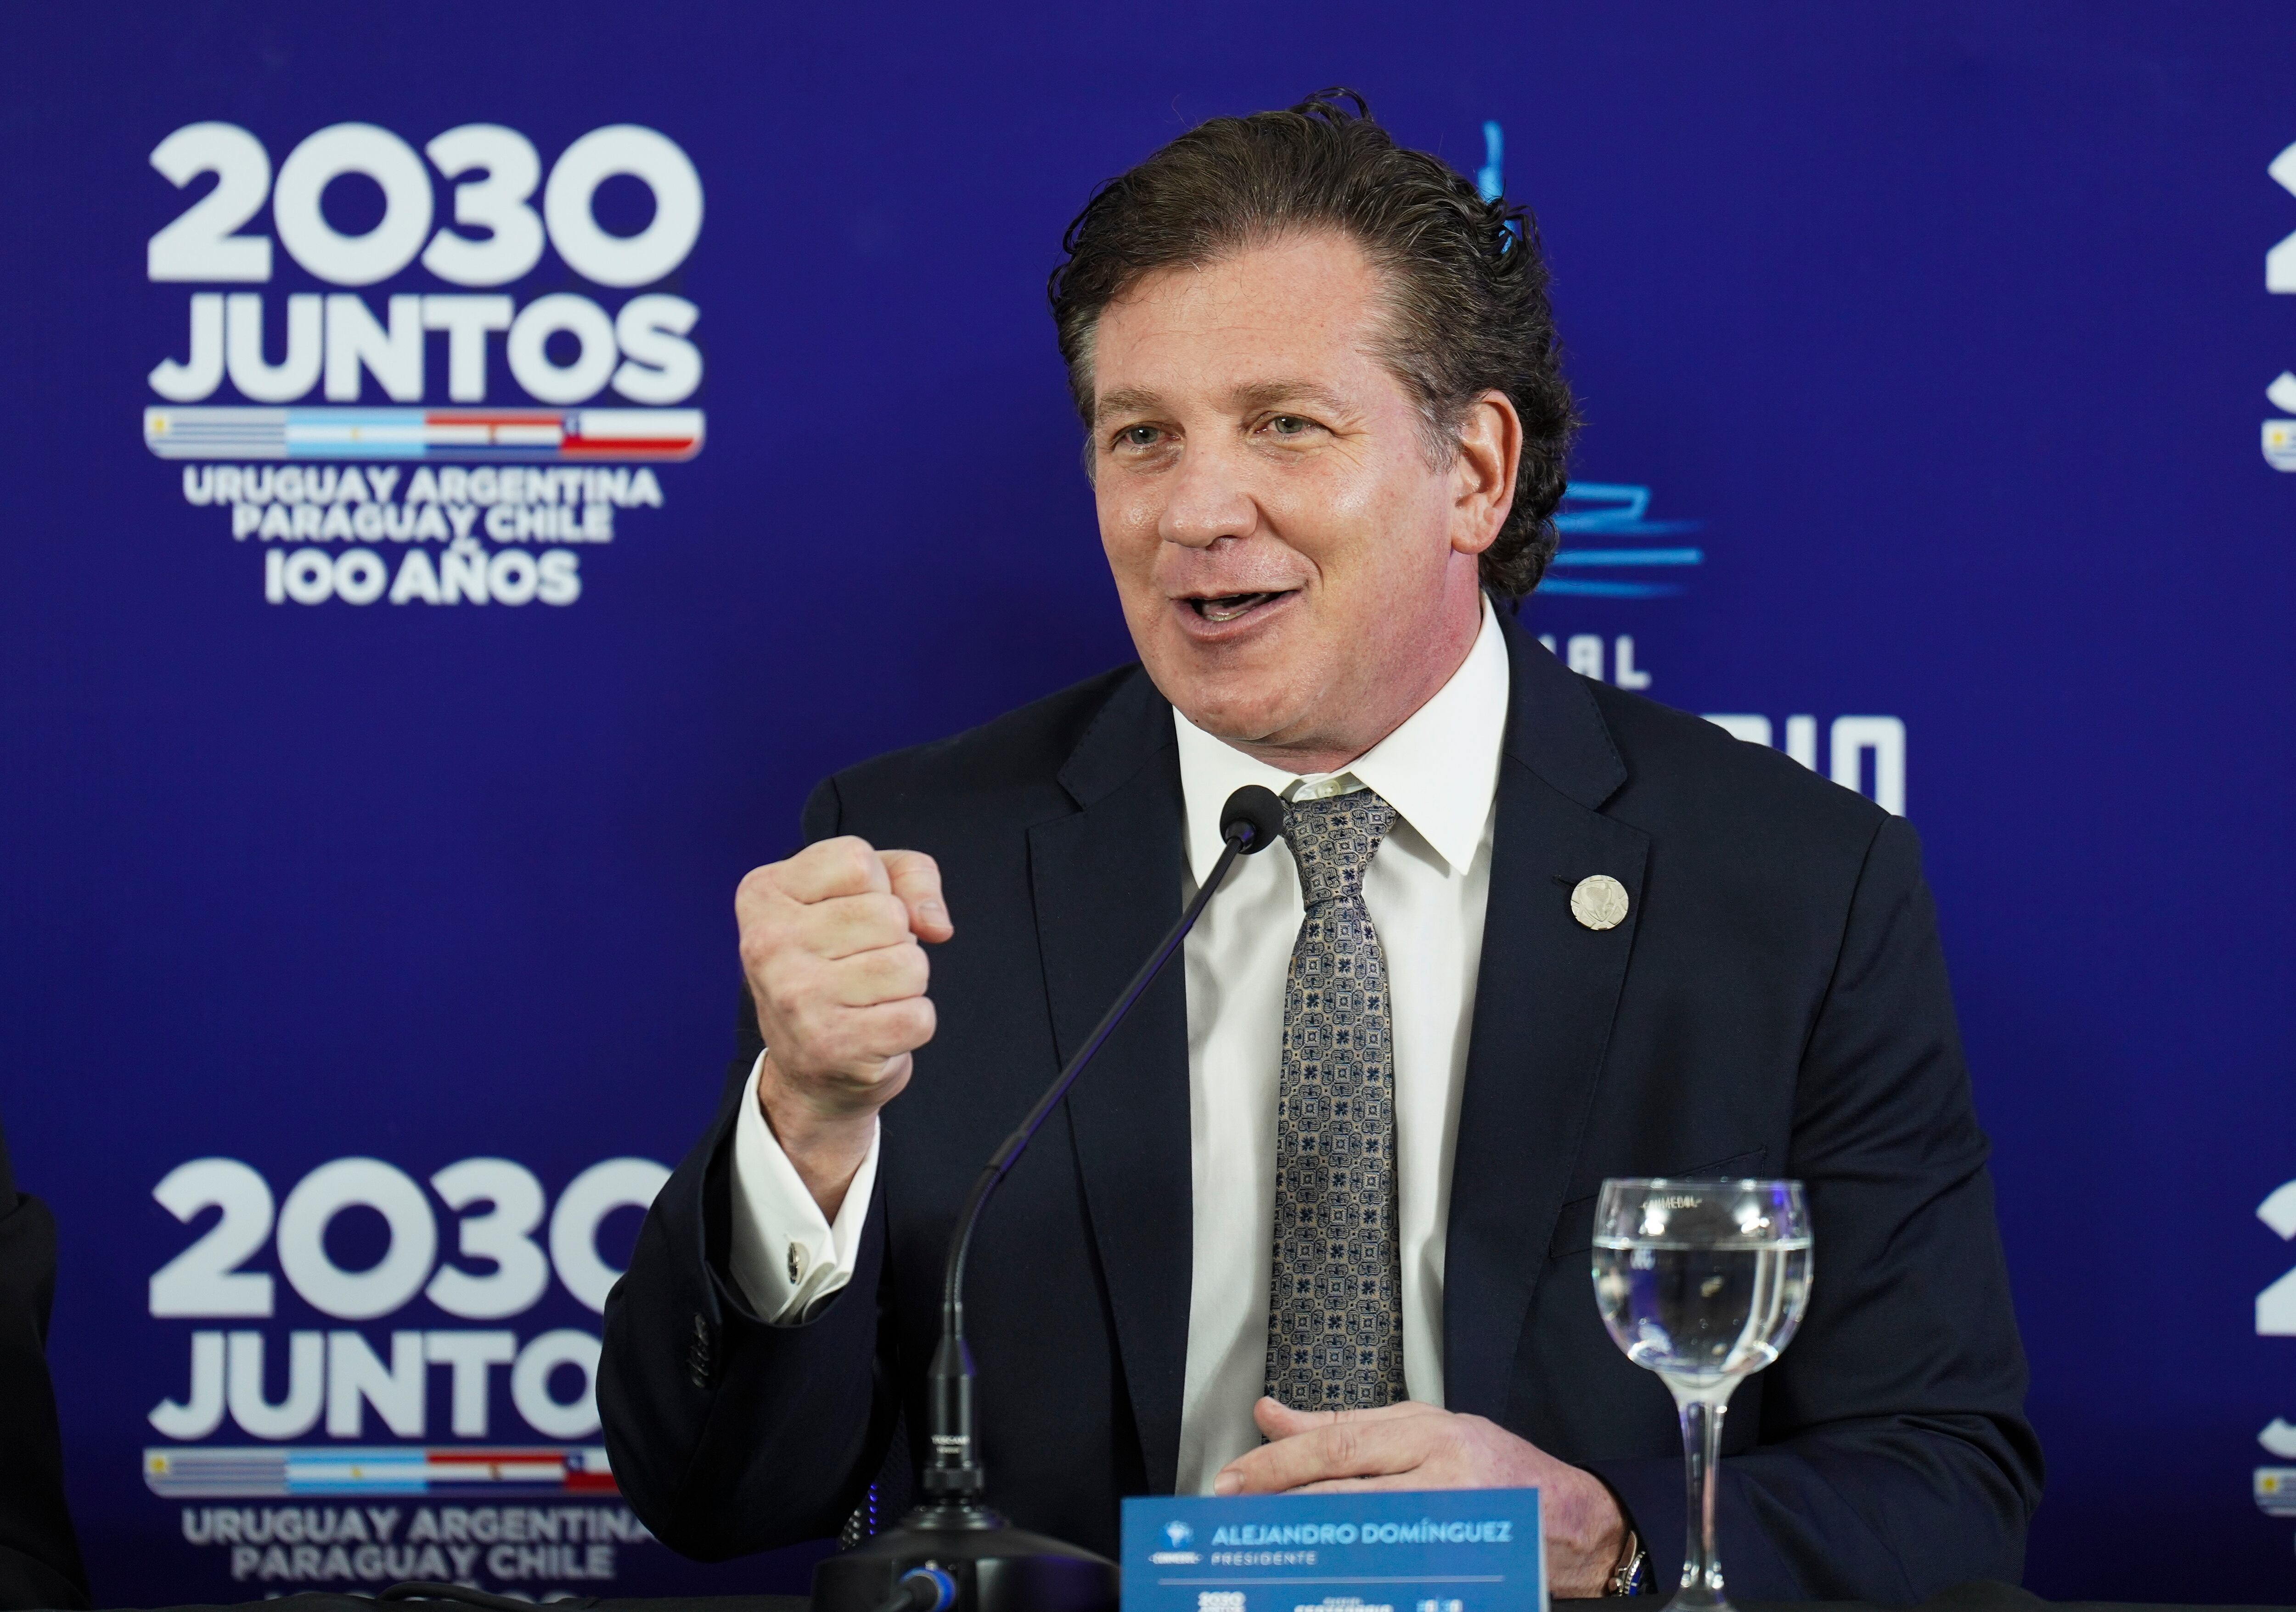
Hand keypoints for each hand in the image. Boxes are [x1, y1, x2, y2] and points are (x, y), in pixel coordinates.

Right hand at [735, 835, 952, 1216]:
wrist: (809, 1067)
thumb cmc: (839, 962)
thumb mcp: (864, 894)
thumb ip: (910, 876)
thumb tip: (936, 925)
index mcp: (764, 894)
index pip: (859, 861)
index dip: (878, 886)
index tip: (849, 914)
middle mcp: (768, 944)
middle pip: (890, 915)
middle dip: (896, 939)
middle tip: (860, 964)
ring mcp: (796, 997)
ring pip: (910, 965)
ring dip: (907, 983)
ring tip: (869, 996)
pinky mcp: (832, 1047)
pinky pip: (919, 1017)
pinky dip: (913, 1023)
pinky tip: (877, 1027)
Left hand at [1213, 1398, 1626, 1597]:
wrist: (1571, 1522)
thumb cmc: (1498, 1469)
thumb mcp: (1422, 1429)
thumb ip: (1346, 1425)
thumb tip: (1273, 1415)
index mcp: (1428, 1434)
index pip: (1337, 1444)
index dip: (1278, 1461)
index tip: (1233, 1477)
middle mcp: (1440, 1475)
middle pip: (1341, 1487)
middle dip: (1277, 1498)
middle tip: (1231, 1511)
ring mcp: (1450, 1525)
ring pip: (1359, 1532)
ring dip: (1303, 1538)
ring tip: (1263, 1543)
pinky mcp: (1456, 1567)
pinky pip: (1392, 1573)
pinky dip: (1350, 1574)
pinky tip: (1321, 1577)